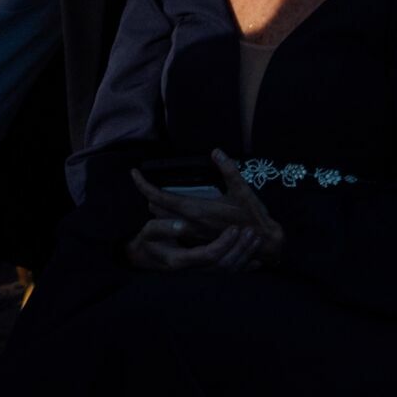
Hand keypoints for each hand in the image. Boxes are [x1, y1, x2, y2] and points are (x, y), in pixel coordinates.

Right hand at [125, 218, 266, 271]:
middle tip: (251, 232)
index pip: (208, 255)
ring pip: (228, 271)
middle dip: (239, 248)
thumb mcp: (148, 231)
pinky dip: (244, 268)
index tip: (234, 228)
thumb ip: (163, 228)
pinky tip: (257, 262)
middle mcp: (193, 272)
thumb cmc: (148, 242)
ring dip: (244, 256)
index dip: (224, 243)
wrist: (145, 258)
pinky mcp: (206, 274)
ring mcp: (201, 275)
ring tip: (256, 240)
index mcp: (180, 261)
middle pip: (223, 264)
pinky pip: (228, 275)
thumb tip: (183, 225)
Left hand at [129, 149, 283, 263]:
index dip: (142, 184)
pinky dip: (171, 219)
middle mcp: (189, 223)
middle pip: (156, 209)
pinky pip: (175, 228)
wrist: (263, 244)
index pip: (159, 196)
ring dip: (160, 208)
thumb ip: (229, 170)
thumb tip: (216, 152)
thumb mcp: (243, 190)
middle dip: (151, 196)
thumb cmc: (253, 217)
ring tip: (161, 196)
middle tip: (150, 183)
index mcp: (196, 209)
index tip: (133, 173)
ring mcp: (192, 234)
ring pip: (163, 220)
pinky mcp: (197, 241)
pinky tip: (177, 212)